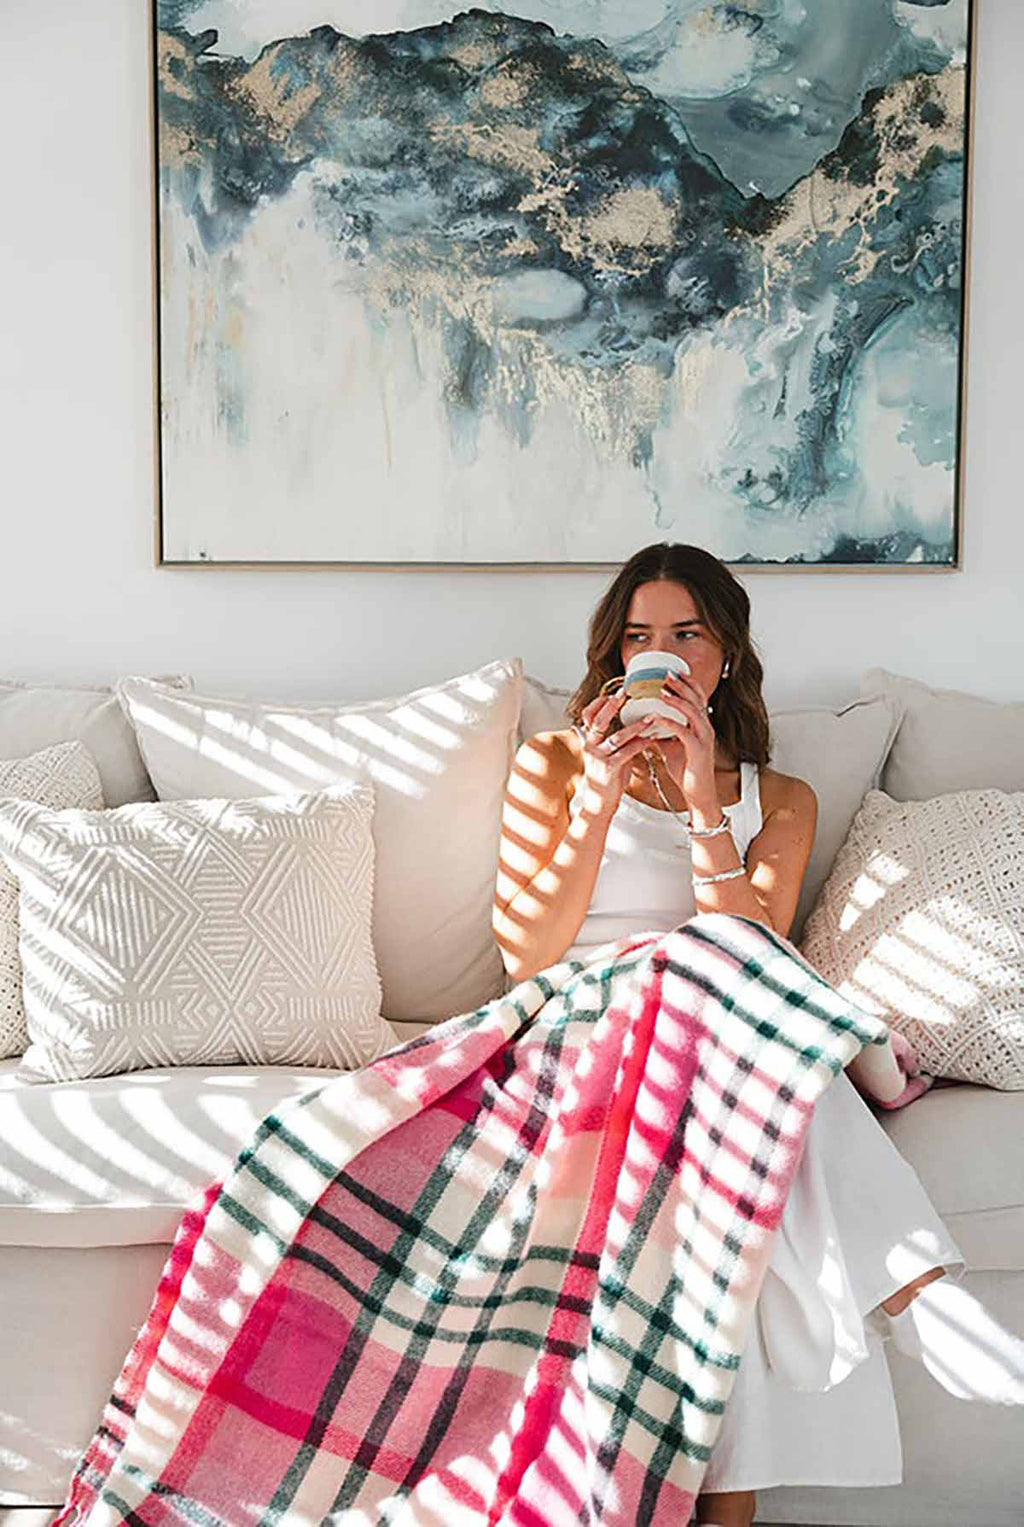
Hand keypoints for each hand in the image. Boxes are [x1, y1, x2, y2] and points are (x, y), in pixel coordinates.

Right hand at [576, 692, 658, 816]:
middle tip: (626, 692)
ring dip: (636, 726)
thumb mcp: (607, 754)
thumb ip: (615, 739)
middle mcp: (590, 746)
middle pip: (599, 720)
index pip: (588, 715)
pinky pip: (627, 752)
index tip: (612, 692)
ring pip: (617, 736)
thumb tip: (631, 722)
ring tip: (650, 717)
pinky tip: (652, 738)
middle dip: (612, 705)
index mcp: (589, 740)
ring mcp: (598, 758)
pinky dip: (641, 744)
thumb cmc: (608, 777)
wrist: (601, 802)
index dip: (598, 703)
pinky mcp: (609, 769)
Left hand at [645, 671, 718, 809]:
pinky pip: (684, 732)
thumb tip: (646, 723)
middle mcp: (706, 729)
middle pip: (697, 700)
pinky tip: (656, 717)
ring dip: (677, 700)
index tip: (675, 671)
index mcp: (702, 726)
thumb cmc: (687, 771)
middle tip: (667, 673)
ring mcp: (704, 739)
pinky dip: (669, 722)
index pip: (699, 698)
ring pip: (693, 712)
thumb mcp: (672, 747)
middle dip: (682, 685)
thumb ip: (663, 733)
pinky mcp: (698, 751)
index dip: (688, 683)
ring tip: (662, 690)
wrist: (698, 794)